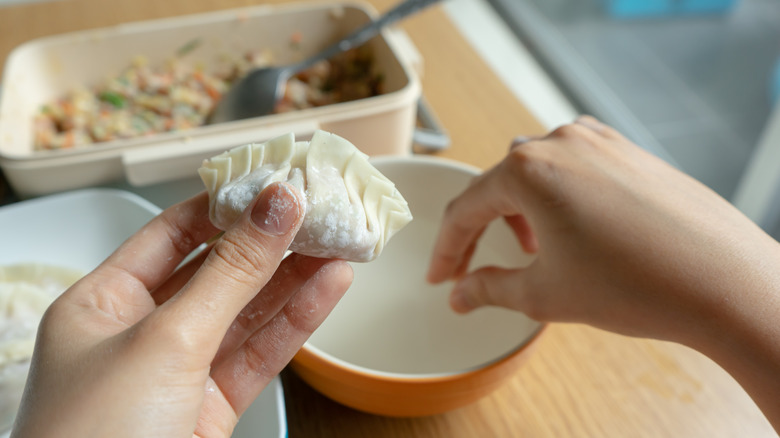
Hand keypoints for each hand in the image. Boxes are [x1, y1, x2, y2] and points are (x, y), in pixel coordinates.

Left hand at [12, 182, 352, 437]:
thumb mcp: (166, 341)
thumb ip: (229, 274)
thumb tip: (275, 208)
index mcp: (103, 303)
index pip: (172, 233)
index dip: (225, 205)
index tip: (274, 182)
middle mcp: (140, 333)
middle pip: (217, 270)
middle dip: (270, 242)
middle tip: (320, 212)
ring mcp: (179, 371)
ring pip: (246, 312)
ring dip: (294, 278)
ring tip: (339, 243)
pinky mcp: (212, 406)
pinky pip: (260, 352)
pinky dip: (297, 321)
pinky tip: (328, 289)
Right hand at [426, 117, 779, 428]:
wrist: (721, 279)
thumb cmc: (634, 284)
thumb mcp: (544, 294)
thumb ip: (488, 288)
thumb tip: (460, 293)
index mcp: (527, 170)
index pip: (466, 208)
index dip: (447, 248)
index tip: (440, 276)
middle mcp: (560, 142)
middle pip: (500, 184)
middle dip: (485, 229)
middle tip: (478, 267)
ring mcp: (599, 141)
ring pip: (537, 171)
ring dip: (523, 209)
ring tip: (535, 249)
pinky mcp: (629, 150)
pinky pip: (574, 165)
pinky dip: (559, 195)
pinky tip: (574, 229)